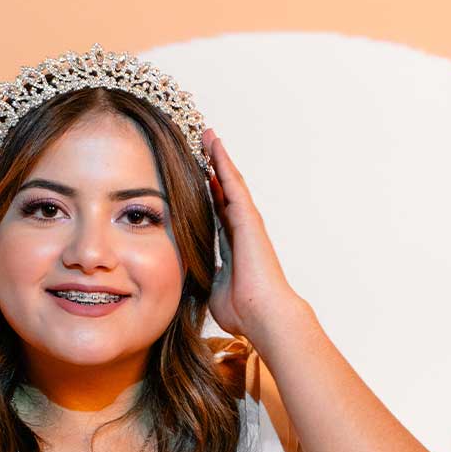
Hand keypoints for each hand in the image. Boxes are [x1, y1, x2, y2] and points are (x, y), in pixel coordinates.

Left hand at [202, 128, 303, 344]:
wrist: (264, 315)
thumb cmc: (244, 312)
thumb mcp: (212, 292)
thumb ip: (203, 281)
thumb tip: (186, 284)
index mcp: (232, 247)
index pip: (216, 214)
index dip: (207, 196)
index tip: (196, 179)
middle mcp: (241, 231)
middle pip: (224, 192)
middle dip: (213, 170)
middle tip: (202, 146)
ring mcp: (247, 223)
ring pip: (230, 182)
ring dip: (218, 159)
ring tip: (207, 136)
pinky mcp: (248, 218)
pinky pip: (233, 184)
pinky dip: (223, 163)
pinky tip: (213, 145)